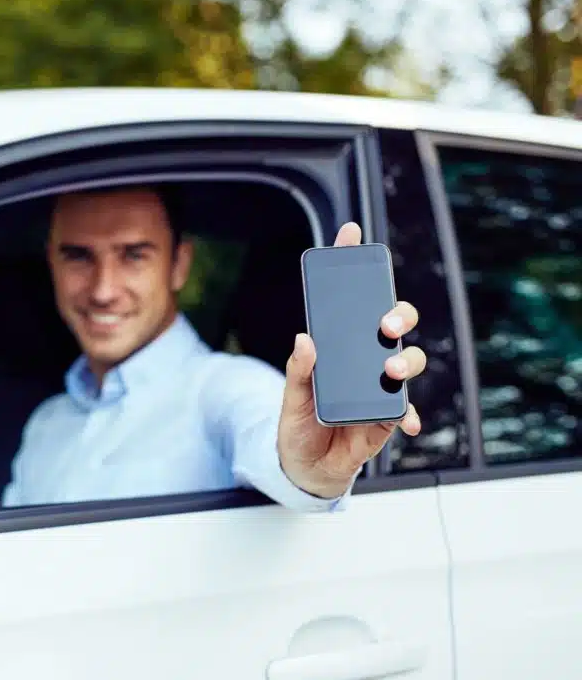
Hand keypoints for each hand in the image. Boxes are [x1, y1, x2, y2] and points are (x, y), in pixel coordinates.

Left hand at [277, 222, 426, 499]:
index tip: (349, 231)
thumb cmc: (298, 425)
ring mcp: (380, 385)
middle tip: (382, 323)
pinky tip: (404, 420)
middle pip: (392, 322)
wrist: (306, 468)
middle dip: (395, 314)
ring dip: (406, 358)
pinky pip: (405, 409)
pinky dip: (407, 414)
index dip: (351, 265)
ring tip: (392, 369)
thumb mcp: (290, 398)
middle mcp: (364, 359)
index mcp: (337, 347)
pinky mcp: (388, 416)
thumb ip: (299, 371)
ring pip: (408, 358)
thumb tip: (306, 338)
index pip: (347, 302)